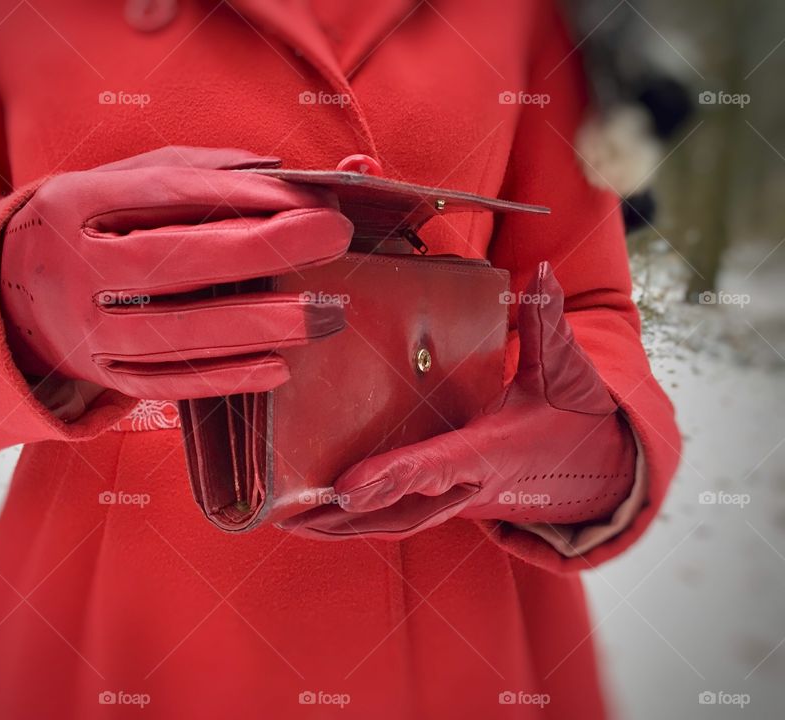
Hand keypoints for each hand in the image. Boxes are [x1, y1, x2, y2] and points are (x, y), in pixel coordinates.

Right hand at [0, 146, 352, 399]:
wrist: (8, 294)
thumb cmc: (85, 226)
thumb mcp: (115, 182)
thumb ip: (190, 170)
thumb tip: (276, 171)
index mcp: (74, 203)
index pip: (166, 191)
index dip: (241, 195)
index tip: (306, 198)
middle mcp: (73, 268)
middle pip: (174, 261)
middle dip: (262, 249)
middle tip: (333, 238)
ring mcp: (84, 330)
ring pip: (177, 333)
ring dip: (260, 325)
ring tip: (325, 314)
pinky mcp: (101, 375)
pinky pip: (168, 383)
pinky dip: (226, 376)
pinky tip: (278, 366)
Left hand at [292, 262, 636, 537]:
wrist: (599, 472)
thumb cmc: (576, 418)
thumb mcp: (565, 370)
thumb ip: (546, 323)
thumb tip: (540, 271)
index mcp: (493, 448)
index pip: (437, 463)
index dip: (393, 475)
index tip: (346, 486)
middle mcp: (471, 481)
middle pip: (404, 507)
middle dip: (349, 516)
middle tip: (294, 517)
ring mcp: (460, 498)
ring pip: (397, 522)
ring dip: (344, 528)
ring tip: (291, 524)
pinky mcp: (451, 502)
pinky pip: (402, 520)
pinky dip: (362, 525)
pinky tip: (321, 522)